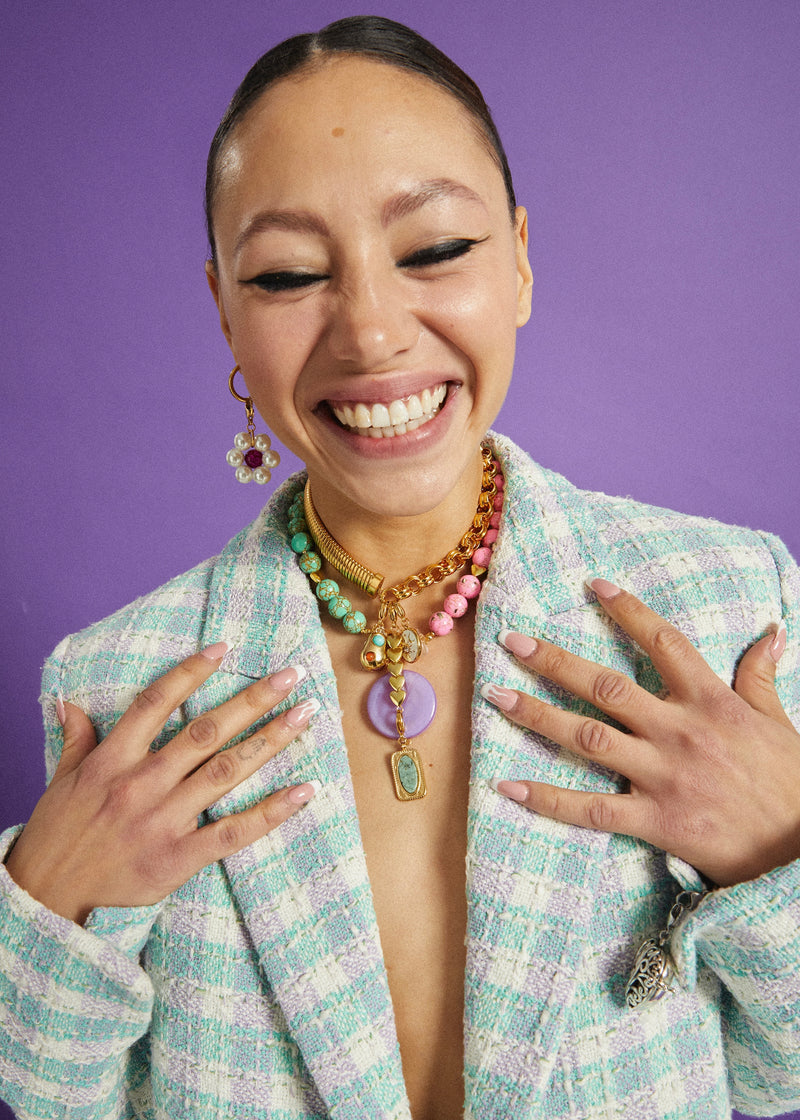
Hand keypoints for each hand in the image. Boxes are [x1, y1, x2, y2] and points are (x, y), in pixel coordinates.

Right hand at [5, 644, 318, 923]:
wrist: (46, 895)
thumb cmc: (58, 833)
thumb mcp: (62, 778)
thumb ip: (77, 738)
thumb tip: (70, 702)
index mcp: (113, 759)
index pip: (157, 702)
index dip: (191, 671)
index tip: (225, 647)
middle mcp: (142, 783)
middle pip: (206, 732)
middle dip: (252, 699)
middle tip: (291, 676)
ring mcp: (163, 820)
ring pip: (225, 771)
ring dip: (269, 741)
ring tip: (304, 714)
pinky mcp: (178, 858)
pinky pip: (232, 831)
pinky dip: (271, 812)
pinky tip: (304, 791)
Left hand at [483, 578, 799, 886]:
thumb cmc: (792, 783)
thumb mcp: (778, 720)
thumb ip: (759, 674)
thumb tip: (770, 630)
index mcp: (710, 701)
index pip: (663, 643)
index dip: (628, 611)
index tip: (594, 585)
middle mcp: (679, 731)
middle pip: (606, 686)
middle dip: (556, 661)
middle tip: (513, 641)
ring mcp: (663, 776)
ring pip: (588, 737)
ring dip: (538, 715)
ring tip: (497, 696)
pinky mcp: (655, 821)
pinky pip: (591, 808)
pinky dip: (548, 799)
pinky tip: (508, 785)